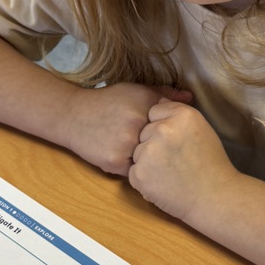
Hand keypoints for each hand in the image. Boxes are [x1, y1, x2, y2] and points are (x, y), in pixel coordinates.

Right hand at [65, 84, 192, 176]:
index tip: (172, 137)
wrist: (73, 115)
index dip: (173, 132)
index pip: (174, 124)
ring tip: (151, 160)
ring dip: (153, 163)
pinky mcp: (115, 162)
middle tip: (166, 153)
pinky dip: (139, 171)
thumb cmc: (108, 103)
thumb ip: (163, 94)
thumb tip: (190, 97)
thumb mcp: (135, 91)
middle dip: (165, 150)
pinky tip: (135, 164)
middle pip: (164, 144)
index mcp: (146, 103)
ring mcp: (126, 144)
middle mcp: (138, 122)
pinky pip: (138, 173)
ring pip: (152, 161)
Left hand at [129, 99, 236, 220]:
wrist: (214, 198)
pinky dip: (144, 178)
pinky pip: (133, 170)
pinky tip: (162, 183)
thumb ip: (178, 114)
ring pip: (137, 151)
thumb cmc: (210, 164)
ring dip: (147, 161)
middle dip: (153, 143)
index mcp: (182, 115)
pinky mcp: (139, 174)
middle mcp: (163, 129)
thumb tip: (157, 101)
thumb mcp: (200, 128)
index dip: (162, 126)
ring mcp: (149, 152)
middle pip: (143, 131)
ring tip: (169, 172)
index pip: (154, 111)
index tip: (175, 141)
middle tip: (174, 159)